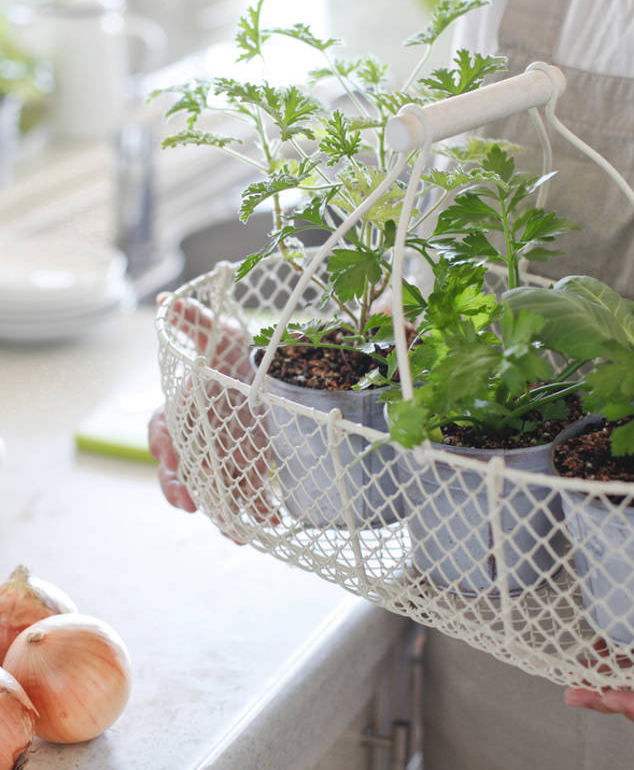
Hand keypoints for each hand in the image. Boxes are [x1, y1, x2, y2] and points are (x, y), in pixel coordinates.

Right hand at [148, 292, 277, 535]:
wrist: (253, 370)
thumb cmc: (227, 351)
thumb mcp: (215, 331)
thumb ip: (193, 319)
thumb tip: (168, 300)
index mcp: (181, 411)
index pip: (162, 431)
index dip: (162, 445)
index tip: (168, 454)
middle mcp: (197, 439)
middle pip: (182, 470)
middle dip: (184, 489)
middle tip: (192, 505)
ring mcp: (221, 456)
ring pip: (214, 489)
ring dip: (223, 511)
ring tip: (236, 533)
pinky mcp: (247, 465)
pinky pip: (247, 491)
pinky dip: (257, 509)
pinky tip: (271, 523)